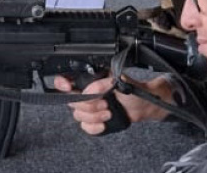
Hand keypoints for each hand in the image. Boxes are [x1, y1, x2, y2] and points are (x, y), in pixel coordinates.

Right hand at [53, 75, 171, 135]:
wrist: (144, 106)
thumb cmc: (133, 91)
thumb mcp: (119, 81)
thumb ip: (103, 83)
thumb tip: (90, 91)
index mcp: (89, 80)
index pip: (66, 79)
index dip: (62, 83)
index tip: (68, 86)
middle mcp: (86, 93)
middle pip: (72, 102)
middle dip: (89, 105)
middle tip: (105, 103)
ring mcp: (90, 108)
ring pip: (78, 116)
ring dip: (94, 116)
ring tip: (109, 113)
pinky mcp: (94, 120)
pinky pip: (85, 127)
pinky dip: (94, 127)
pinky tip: (104, 124)